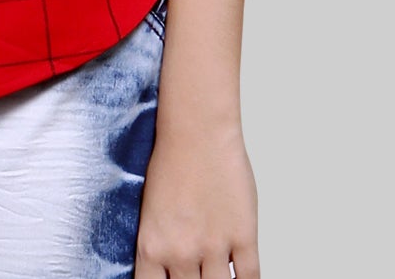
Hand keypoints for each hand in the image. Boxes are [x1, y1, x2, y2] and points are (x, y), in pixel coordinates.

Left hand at [135, 122, 259, 278]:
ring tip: (216, 272)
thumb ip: (160, 247)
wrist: (197, 130)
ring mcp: (214, 247)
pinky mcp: (243, 237)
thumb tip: (169, 271)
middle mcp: (181, 253)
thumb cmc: (171, 161)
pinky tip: (242, 278)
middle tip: (197, 275)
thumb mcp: (151, 212)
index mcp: (152, 247)